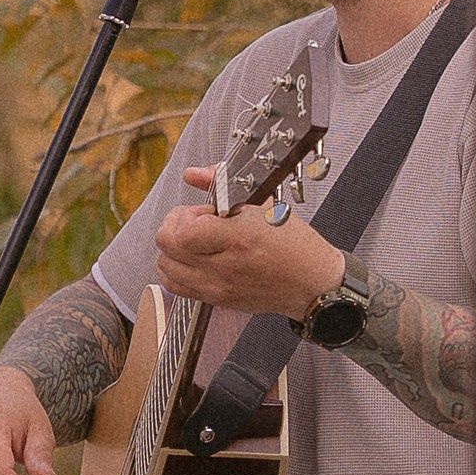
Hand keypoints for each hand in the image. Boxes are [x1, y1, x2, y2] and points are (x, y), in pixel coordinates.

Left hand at [153, 167, 346, 322]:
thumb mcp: (261, 204)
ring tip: (197, 243)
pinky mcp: (216, 300)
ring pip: (165, 266)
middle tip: (198, 224)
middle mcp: (224, 266)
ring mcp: (218, 287)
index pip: (182, 230)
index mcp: (238, 238)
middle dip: (177, 226)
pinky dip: (176, 270)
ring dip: (174, 249)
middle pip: (166, 246)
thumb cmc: (292, 245)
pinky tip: (194, 260)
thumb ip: (220, 183)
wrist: (310, 283)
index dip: (188, 215)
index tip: (205, 213)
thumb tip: (193, 173)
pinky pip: (175, 286)